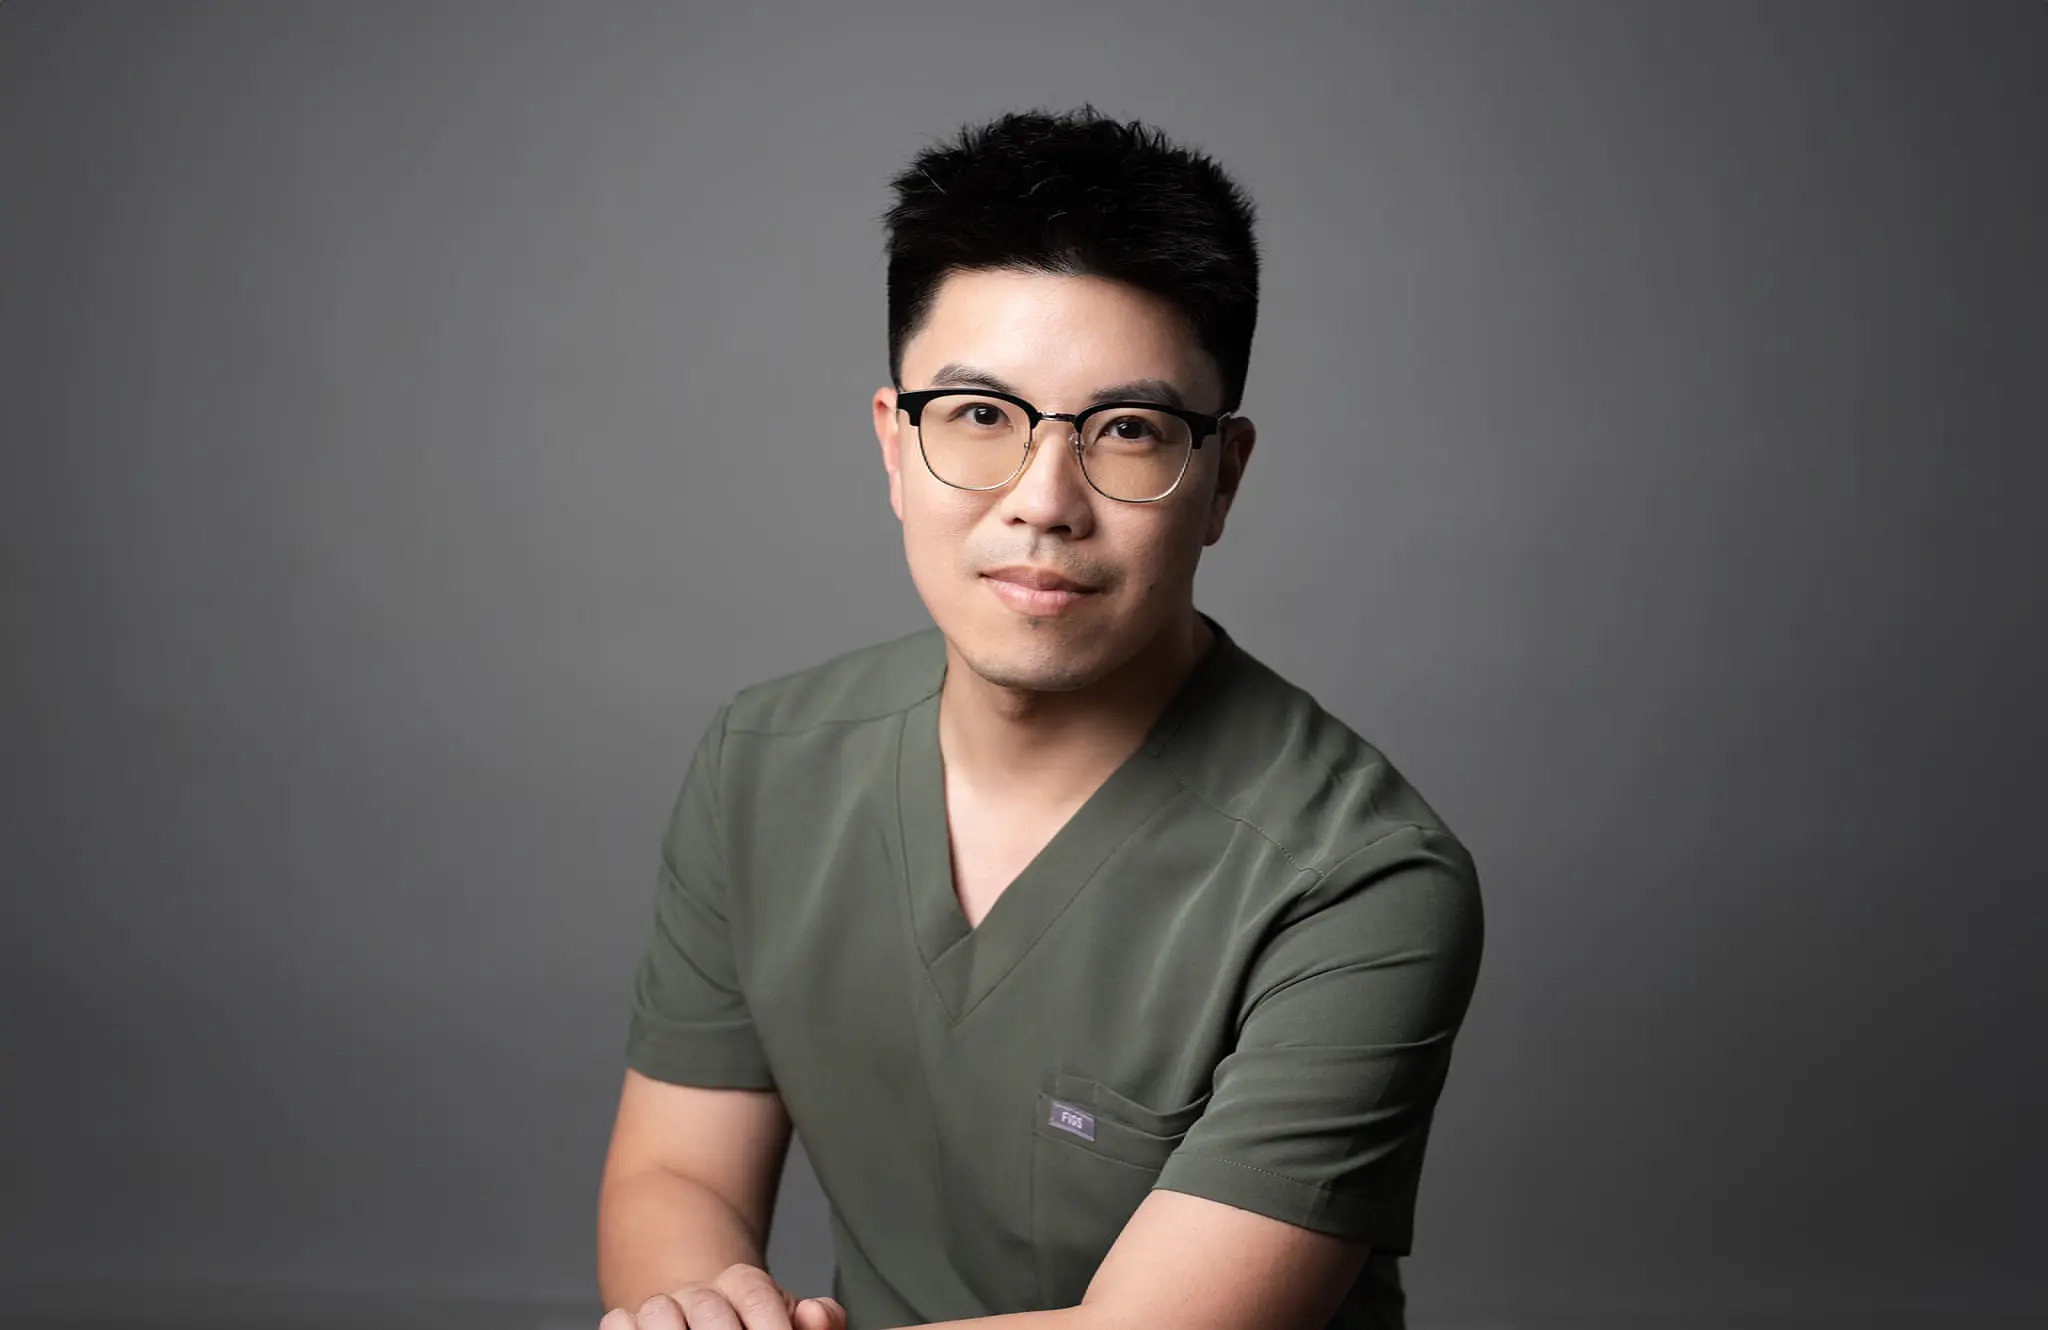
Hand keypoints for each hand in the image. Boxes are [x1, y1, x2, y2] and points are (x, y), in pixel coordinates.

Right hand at [599, 1263, 846, 1329]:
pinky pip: (617, 1321)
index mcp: (742, 1284)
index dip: (770, 1324)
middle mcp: (698, 1292)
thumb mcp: (786, 1320)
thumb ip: (816, 1322)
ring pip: (658, 1310)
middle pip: (709, 1307)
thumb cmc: (756, 1327)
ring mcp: (658, 1308)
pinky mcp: (626, 1324)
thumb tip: (814, 1316)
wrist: (701, 1313)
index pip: (755, 1293)